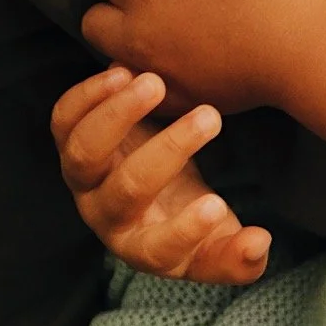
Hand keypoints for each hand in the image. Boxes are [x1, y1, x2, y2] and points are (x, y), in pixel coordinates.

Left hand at [51, 66, 271, 283]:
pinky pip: (65, 120)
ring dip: (117, 115)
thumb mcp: (220, 240)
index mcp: (144, 248)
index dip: (186, 231)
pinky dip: (88, 95)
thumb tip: (260, 243)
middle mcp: (106, 217)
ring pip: (85, 152)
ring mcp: (82, 180)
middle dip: (168, 152)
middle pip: (126, 189)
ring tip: (154, 82)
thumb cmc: (191, 212)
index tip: (218, 205)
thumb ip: (240, 254)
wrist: (152, 183)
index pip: (159, 248)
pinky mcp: (70, 143)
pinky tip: (124, 71)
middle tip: (210, 116)